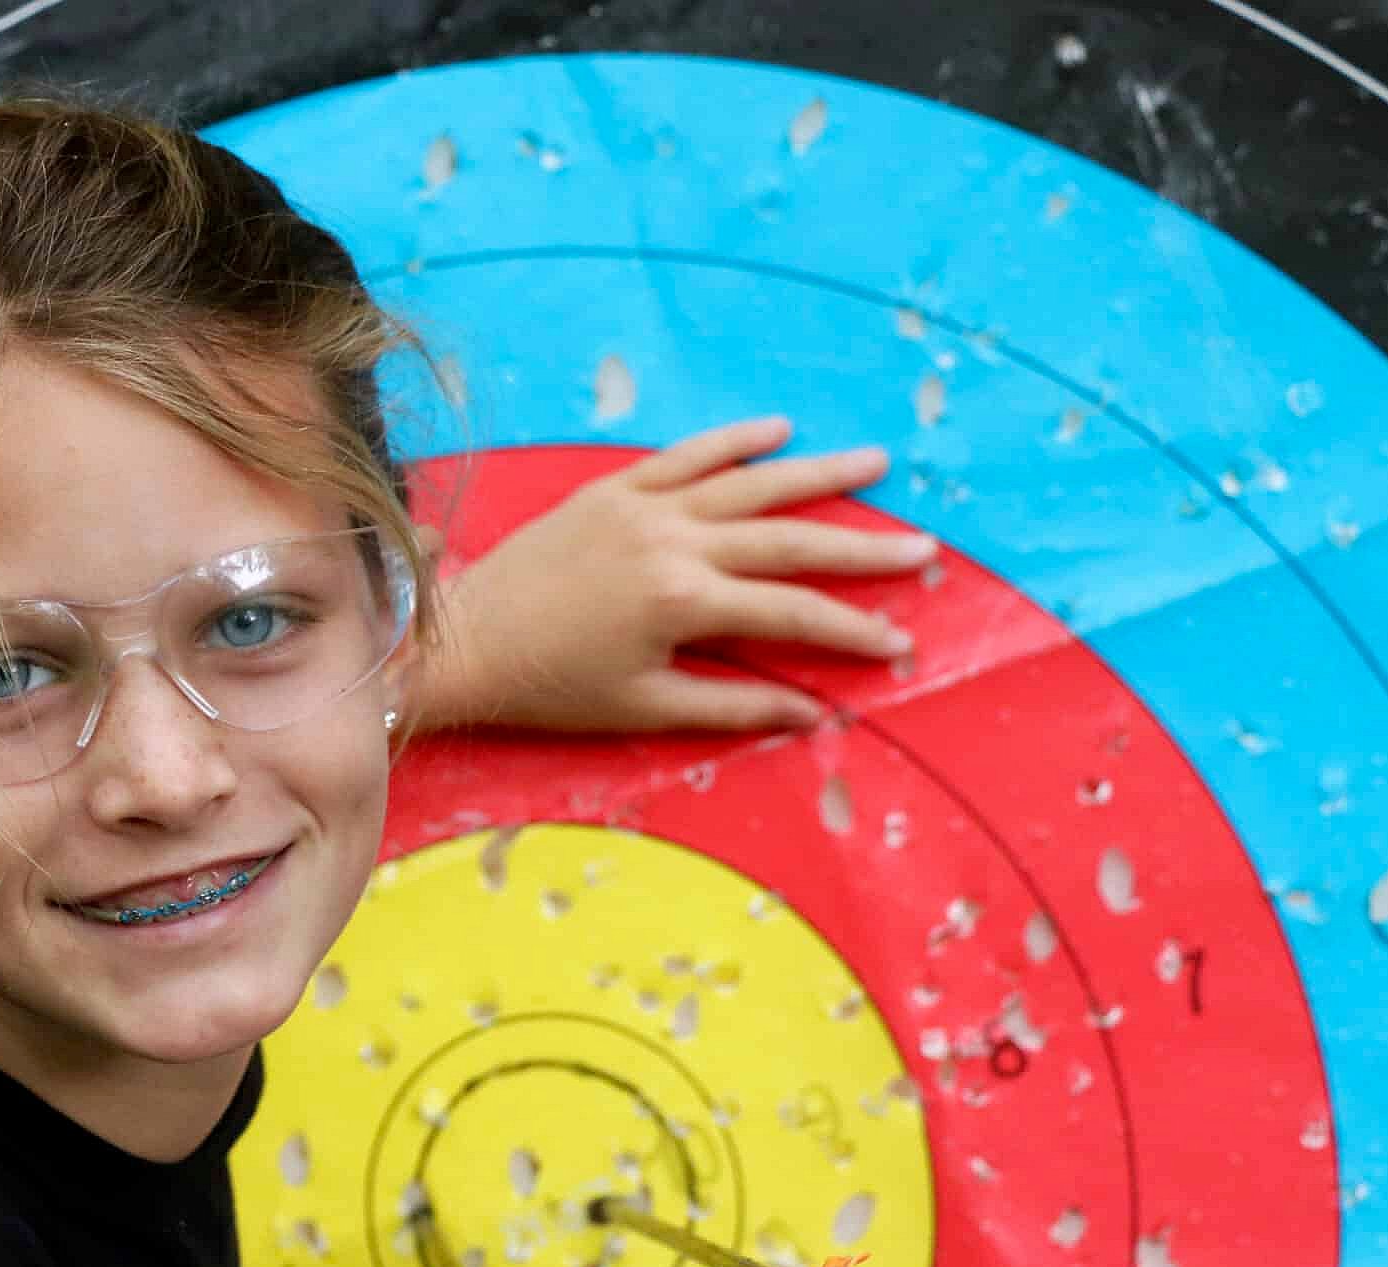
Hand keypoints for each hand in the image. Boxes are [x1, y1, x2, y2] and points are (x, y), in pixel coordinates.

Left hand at [417, 417, 933, 732]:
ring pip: (749, 482)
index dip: (851, 630)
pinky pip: (685, 455)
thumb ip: (733, 706)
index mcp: (683, 602)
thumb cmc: (552, 687)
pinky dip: (734, 440)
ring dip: (817, 473)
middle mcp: (673, 541)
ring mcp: (643, 506)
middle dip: (861, 547)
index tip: (899, 644)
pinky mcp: (612, 488)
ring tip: (876, 464)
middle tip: (922, 548)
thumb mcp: (645, 707)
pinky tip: (779, 428)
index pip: (792, 612)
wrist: (465, 642)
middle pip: (789, 539)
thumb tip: (810, 716)